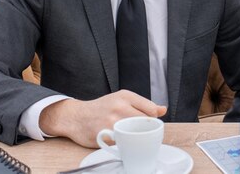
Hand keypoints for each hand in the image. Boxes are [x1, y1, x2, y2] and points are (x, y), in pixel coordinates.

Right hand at [39, 90, 166, 147]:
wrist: (76, 117)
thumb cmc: (101, 108)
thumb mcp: (122, 99)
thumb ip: (143, 104)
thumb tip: (163, 109)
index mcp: (126, 96)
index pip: (151, 109)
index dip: (154, 119)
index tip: (150, 123)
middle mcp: (119, 106)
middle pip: (145, 121)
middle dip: (146, 129)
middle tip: (141, 132)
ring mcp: (112, 121)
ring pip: (135, 133)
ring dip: (137, 137)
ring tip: (131, 136)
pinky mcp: (105, 135)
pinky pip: (122, 142)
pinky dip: (124, 144)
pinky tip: (121, 141)